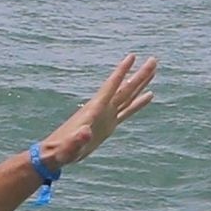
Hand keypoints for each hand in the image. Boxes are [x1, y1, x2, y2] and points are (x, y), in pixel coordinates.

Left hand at [40, 53, 156, 170]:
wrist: (56, 154)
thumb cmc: (61, 150)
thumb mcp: (69, 147)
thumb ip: (77, 140)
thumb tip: (86, 132)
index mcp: (94, 110)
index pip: (111, 86)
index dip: (121, 71)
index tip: (132, 56)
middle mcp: (102, 109)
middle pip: (125, 89)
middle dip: (139, 75)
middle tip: (153, 60)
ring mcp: (106, 116)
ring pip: (128, 96)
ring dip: (140, 84)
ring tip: (153, 71)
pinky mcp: (109, 124)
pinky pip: (127, 110)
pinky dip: (138, 103)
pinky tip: (148, 95)